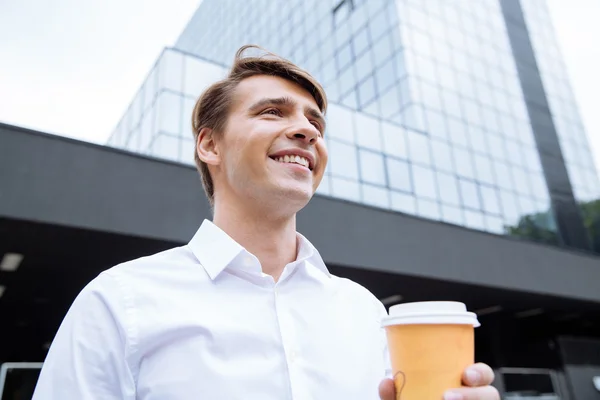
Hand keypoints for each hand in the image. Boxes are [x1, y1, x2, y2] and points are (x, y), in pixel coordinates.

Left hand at [378, 363, 499, 399]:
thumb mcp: (404, 399)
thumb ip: (394, 395)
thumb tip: (386, 382)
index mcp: (463, 384)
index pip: (482, 374)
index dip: (479, 372)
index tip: (465, 374)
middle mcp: (475, 398)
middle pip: (491, 394)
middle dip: (476, 394)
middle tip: (448, 396)